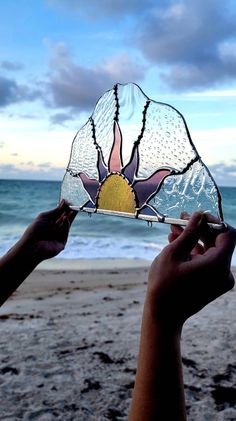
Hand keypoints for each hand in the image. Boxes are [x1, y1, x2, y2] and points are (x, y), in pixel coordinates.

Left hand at [18, 200, 76, 259]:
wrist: (31, 246)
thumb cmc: (34, 231)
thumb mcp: (43, 217)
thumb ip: (55, 211)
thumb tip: (64, 202)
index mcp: (49, 223)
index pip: (59, 214)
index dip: (64, 208)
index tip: (69, 201)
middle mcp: (55, 230)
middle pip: (65, 220)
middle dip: (70, 212)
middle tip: (75, 205)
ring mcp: (59, 236)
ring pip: (66, 225)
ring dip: (69, 217)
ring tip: (72, 210)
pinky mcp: (62, 243)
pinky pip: (65, 232)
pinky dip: (65, 225)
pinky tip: (65, 218)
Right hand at [147, 212, 234, 330]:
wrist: (163, 316)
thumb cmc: (164, 284)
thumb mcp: (173, 253)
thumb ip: (189, 232)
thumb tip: (199, 215)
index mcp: (218, 264)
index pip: (227, 234)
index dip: (213, 221)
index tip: (197, 216)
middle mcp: (224, 273)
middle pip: (218, 242)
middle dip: (199, 229)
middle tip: (181, 219)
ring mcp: (219, 280)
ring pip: (210, 251)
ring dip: (193, 239)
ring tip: (173, 231)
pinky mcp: (213, 284)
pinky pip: (207, 262)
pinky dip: (194, 252)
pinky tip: (176, 244)